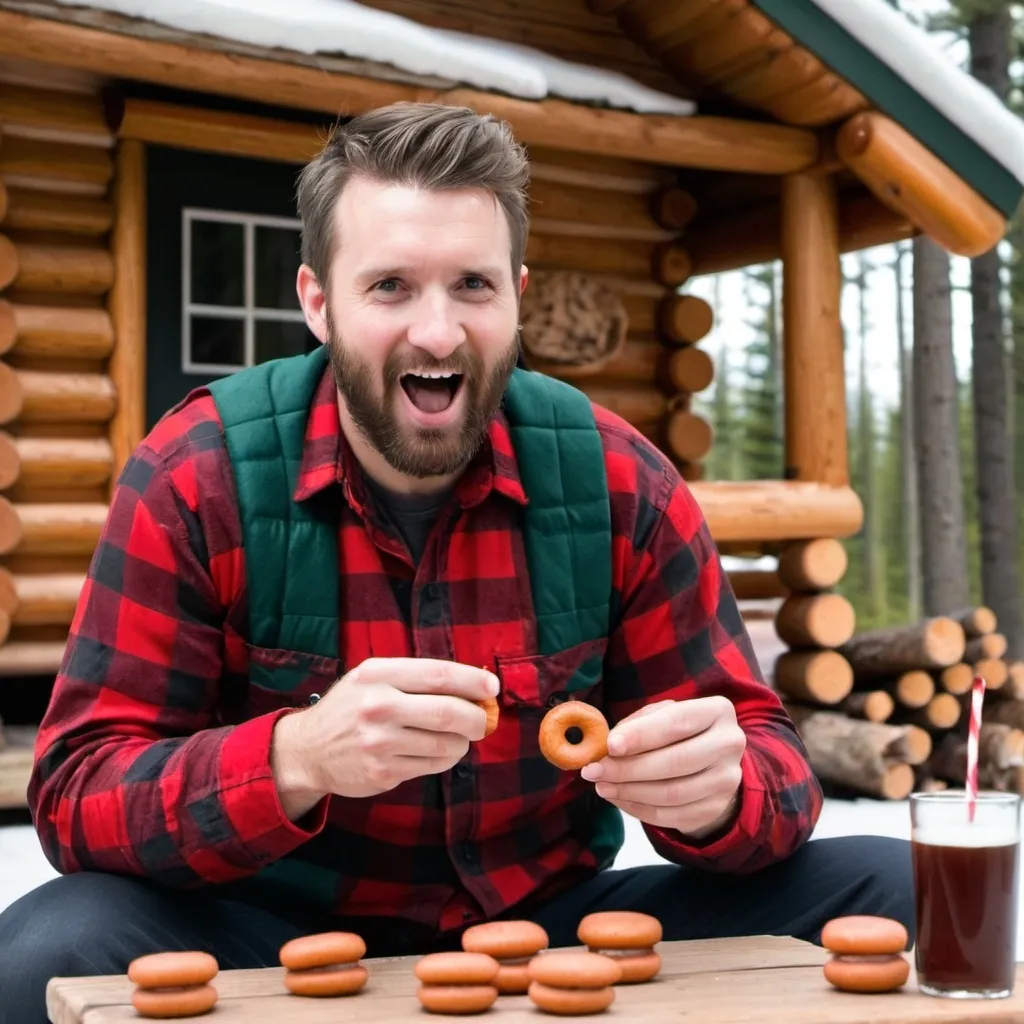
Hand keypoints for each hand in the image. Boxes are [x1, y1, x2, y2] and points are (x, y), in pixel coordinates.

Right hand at [271, 657, 497, 818]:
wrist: (307, 749)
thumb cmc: (351, 707)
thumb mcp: (373, 678)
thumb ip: (416, 678)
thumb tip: (474, 685)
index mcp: (378, 675)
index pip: (438, 674)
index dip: (473, 680)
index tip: (492, 687)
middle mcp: (377, 706)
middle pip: (448, 712)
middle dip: (477, 717)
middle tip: (484, 720)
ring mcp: (378, 743)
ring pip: (445, 744)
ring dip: (463, 742)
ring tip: (459, 737)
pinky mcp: (381, 772)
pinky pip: (432, 767)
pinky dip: (445, 760)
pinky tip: (439, 752)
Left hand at [580, 697, 745, 839]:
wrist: (710, 764)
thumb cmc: (677, 733)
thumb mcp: (661, 716)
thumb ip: (637, 725)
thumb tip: (608, 746)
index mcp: (717, 711)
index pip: (677, 722)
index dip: (642, 734)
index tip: (610, 745)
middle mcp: (729, 744)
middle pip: (676, 761)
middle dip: (629, 768)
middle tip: (595, 770)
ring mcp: (727, 780)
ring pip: (672, 793)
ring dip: (630, 791)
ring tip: (601, 786)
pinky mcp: (715, 808)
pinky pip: (672, 815)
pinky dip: (639, 809)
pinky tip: (619, 798)